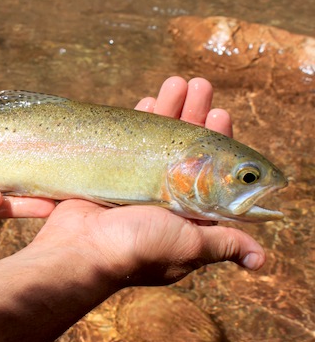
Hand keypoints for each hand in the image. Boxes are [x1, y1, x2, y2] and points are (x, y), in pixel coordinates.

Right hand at [29, 77, 264, 286]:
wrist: (81, 249)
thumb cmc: (139, 248)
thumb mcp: (191, 245)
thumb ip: (224, 242)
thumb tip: (259, 259)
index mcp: (187, 215)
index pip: (212, 173)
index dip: (219, 143)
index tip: (221, 114)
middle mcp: (164, 200)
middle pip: (186, 151)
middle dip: (194, 116)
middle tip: (200, 86)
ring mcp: (137, 187)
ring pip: (158, 142)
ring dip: (168, 111)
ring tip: (176, 82)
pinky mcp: (112, 176)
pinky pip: (130, 144)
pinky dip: (139, 122)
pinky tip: (147, 99)